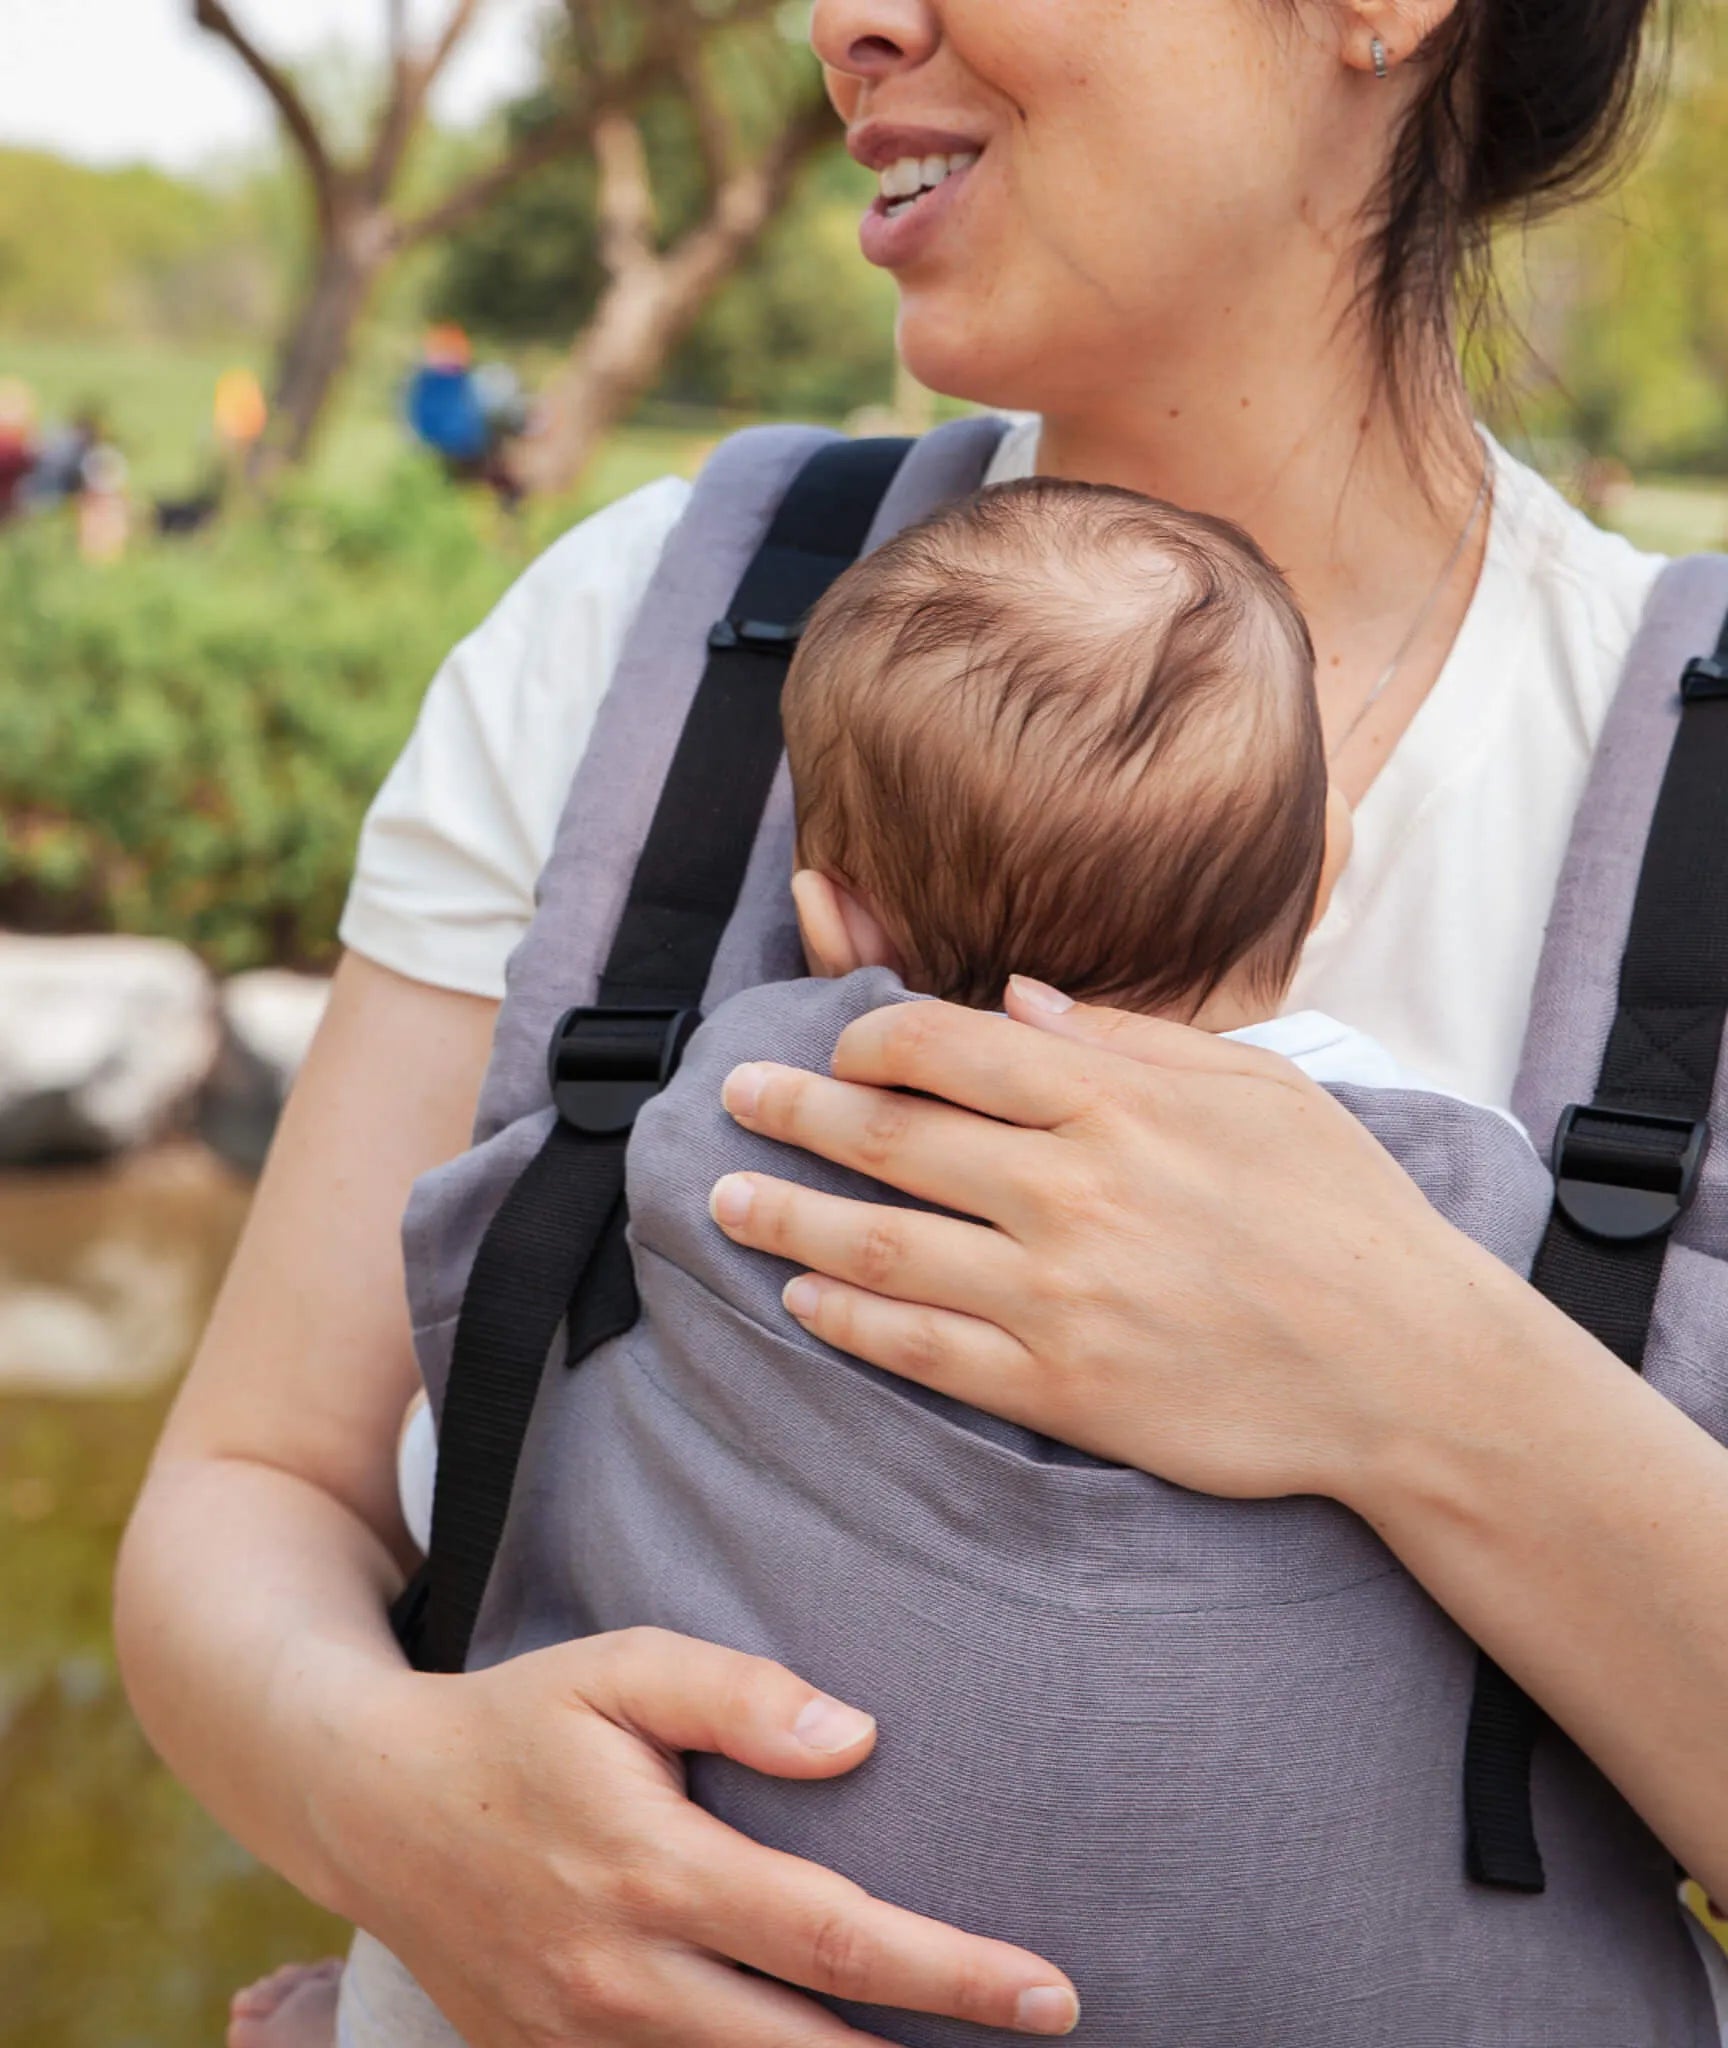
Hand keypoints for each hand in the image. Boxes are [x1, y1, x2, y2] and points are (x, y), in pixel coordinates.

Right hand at [325, 1625, 1080, 2045]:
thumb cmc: (520, 1722)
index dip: (953, 1974)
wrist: (372, 1807)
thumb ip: (740, 1695)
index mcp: (653, 1871)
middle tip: (1048, 2034)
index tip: (1048, 1992)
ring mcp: (581, 2047)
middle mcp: (622, 1980)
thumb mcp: (622, 1668)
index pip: (834, 1939)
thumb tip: (858, 1739)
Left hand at [710, 981, 1510, 1507]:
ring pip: (883, 1244)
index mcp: (1114, 1101)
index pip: (943, 1047)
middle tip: (734, 1101)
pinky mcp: (1062, 1387)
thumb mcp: (1259, 1087)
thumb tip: (1014, 998)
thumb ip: (1124, 1036)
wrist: (1409, 1370)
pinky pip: (923, 1348)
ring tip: (725, 1201)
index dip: (866, 1038)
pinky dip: (850, 1319)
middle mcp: (1070, 1189)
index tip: (835, 1043)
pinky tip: (802, 1298)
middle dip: (796, 1113)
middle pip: (889, 1138)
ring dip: (789, 1217)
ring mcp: (1059, 1293)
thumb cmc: (1345, 1213)